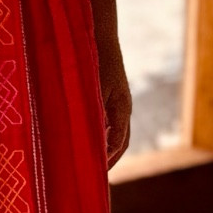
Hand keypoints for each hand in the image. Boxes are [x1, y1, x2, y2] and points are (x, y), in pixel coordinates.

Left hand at [99, 45, 131, 167]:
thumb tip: (91, 139)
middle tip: (94, 176)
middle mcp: (123, 108)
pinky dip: (102, 137)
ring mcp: (119, 103)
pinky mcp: (111, 98)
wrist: (99, 35)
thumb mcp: (91, 88)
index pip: (118, 142)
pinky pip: (109, 123)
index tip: (95, 172)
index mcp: (121, 108)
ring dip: (106, 150)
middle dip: (109, 160)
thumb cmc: (93, 60)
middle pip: (120, 143)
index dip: (108, 159)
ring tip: (91, 164)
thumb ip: (93, 114)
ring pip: (116, 134)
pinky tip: (89, 142)